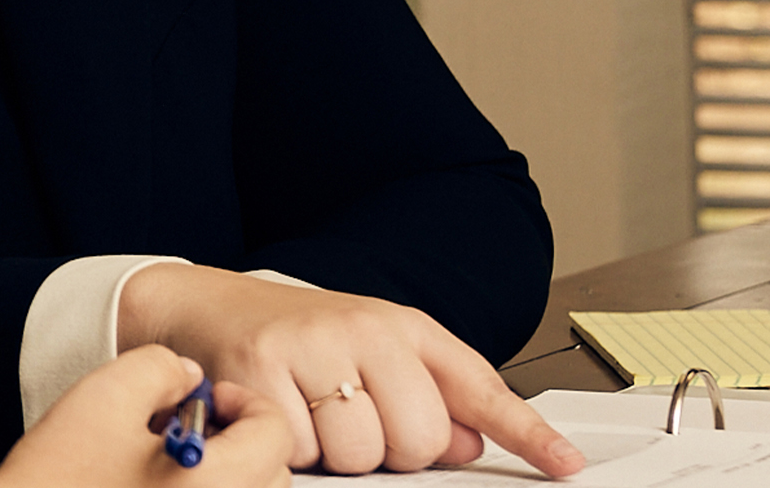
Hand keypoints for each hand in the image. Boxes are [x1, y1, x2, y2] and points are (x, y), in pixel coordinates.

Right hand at [0, 346, 291, 487]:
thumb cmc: (57, 478)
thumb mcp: (104, 396)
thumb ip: (160, 367)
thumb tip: (189, 376)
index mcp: (216, 482)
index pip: (273, 432)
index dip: (241, 401)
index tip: (203, 396)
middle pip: (271, 472)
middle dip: (238, 437)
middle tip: (184, 422)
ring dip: (227, 469)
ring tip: (166, 455)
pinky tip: (155, 483)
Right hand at [118, 263, 583, 477]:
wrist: (204, 305)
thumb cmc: (293, 336)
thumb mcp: (370, 354)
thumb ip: (429, 399)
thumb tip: (470, 445)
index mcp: (402, 327)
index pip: (478, 386)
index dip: (527, 433)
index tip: (566, 464)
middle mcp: (364, 329)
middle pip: (419, 441)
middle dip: (388, 451)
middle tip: (350, 420)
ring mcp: (313, 346)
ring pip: (361, 453)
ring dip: (334, 453)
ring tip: (308, 414)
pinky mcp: (262, 370)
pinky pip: (303, 451)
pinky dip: (288, 449)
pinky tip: (276, 413)